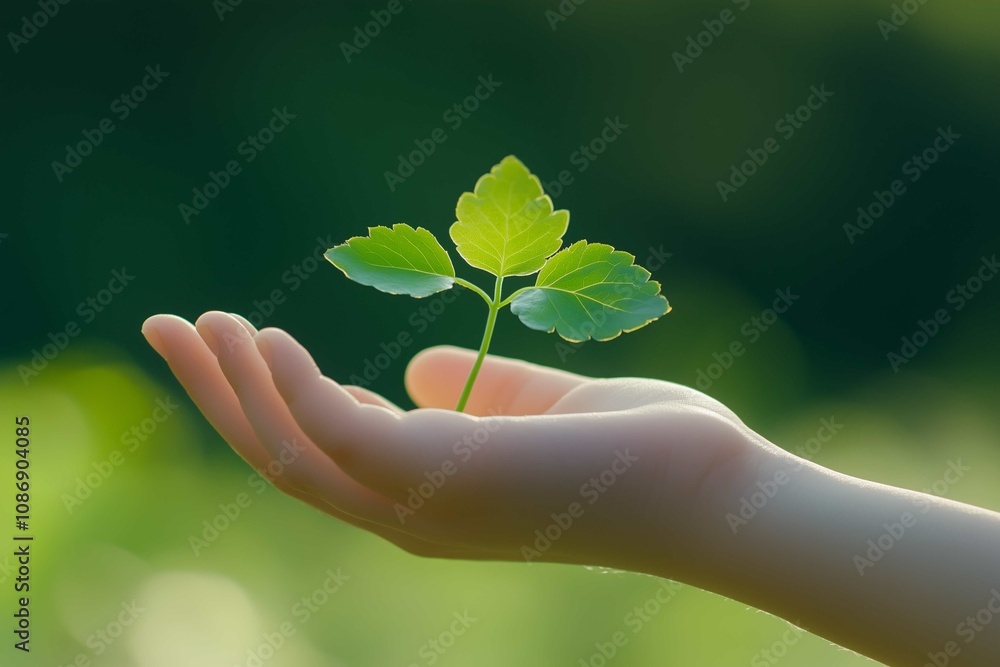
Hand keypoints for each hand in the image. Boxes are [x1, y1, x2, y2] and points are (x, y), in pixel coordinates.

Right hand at [141, 311, 765, 577]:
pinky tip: (264, 336)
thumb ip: (478, 391)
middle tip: (168, 327)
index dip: (268, 397)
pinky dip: (290, 387)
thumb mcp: (540, 404)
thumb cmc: (639, 450)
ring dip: (234, 386)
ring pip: (291, 451)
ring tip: (197, 322)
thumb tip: (414, 368)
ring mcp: (423, 505)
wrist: (713, 491)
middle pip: (283, 457)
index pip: (323, 450)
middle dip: (218, 395)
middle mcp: (410, 514)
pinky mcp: (445, 477)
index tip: (238, 340)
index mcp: (430, 494)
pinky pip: (337, 433)